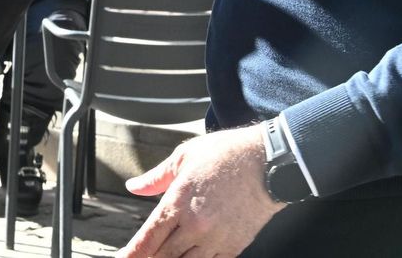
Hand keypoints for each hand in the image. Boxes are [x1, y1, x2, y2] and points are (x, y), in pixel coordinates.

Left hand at [119, 124, 282, 257]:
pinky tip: (190, 256)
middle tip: (141, 256)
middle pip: (164, 256)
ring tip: (164, 255)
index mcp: (179, 202)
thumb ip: (155, 178)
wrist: (268, 162)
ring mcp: (216, 239)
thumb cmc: (227, 155)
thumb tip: (133, 187)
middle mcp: (196, 226)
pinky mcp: (235, 246)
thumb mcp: (183, 157)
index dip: (133, 253)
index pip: (148, 238)